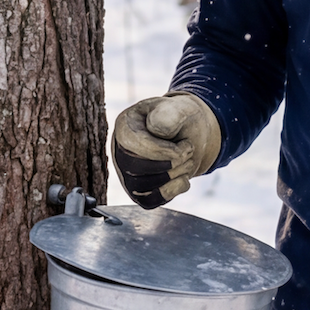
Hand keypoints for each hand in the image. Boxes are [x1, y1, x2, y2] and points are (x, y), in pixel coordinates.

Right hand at [110, 93, 221, 209]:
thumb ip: (168, 114)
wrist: (188, 134)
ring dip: (172, 177)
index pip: (133, 145)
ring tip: (188, 163)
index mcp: (125, 126)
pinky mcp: (139, 192)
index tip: (186, 146)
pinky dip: (171, 192)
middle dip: (169, 164)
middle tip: (189, 154)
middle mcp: (120, 151)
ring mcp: (127, 174)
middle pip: (135, 168)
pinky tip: (182, 178)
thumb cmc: (180, 120)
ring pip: (141, 187)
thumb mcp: (179, 109)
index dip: (163, 151)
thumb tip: (155, 128)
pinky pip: (148, 201)